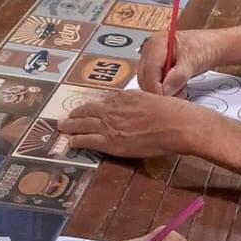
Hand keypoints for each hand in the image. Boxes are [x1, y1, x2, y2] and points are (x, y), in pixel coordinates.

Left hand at [57, 88, 191, 157]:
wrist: (178, 125)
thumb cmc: (175, 113)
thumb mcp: (154, 99)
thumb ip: (140, 103)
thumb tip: (137, 110)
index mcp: (125, 97)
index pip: (103, 102)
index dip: (94, 107)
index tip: (89, 110)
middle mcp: (113, 108)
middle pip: (87, 110)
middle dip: (75, 114)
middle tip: (67, 118)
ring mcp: (110, 125)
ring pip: (82, 124)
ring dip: (70, 126)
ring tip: (62, 128)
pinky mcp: (111, 142)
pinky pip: (87, 140)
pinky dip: (77, 141)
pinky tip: (71, 143)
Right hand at [137, 28, 219, 94]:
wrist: (209, 46)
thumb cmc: (203, 47)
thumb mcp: (192, 62)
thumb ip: (178, 77)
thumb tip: (165, 90)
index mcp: (155, 44)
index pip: (149, 72)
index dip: (156, 88)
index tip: (168, 100)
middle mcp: (149, 51)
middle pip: (145, 78)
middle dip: (159, 91)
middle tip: (178, 96)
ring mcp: (151, 60)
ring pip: (148, 83)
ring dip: (163, 92)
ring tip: (181, 90)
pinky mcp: (155, 68)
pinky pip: (153, 83)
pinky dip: (165, 89)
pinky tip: (178, 88)